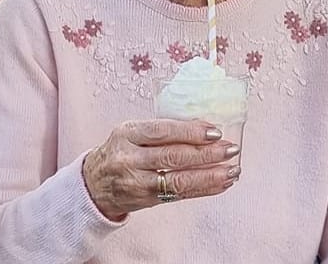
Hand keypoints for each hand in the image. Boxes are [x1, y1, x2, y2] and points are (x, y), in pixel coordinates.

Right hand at [82, 119, 239, 220]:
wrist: (94, 184)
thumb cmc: (120, 153)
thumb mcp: (131, 134)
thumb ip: (160, 131)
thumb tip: (204, 128)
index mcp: (127, 133)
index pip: (162, 131)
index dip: (190, 131)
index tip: (214, 131)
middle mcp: (129, 158)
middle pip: (173, 156)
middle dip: (207, 153)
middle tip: (231, 149)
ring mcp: (136, 181)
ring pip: (178, 179)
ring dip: (210, 175)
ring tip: (232, 170)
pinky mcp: (146, 200)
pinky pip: (180, 194)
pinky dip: (204, 189)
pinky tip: (221, 183)